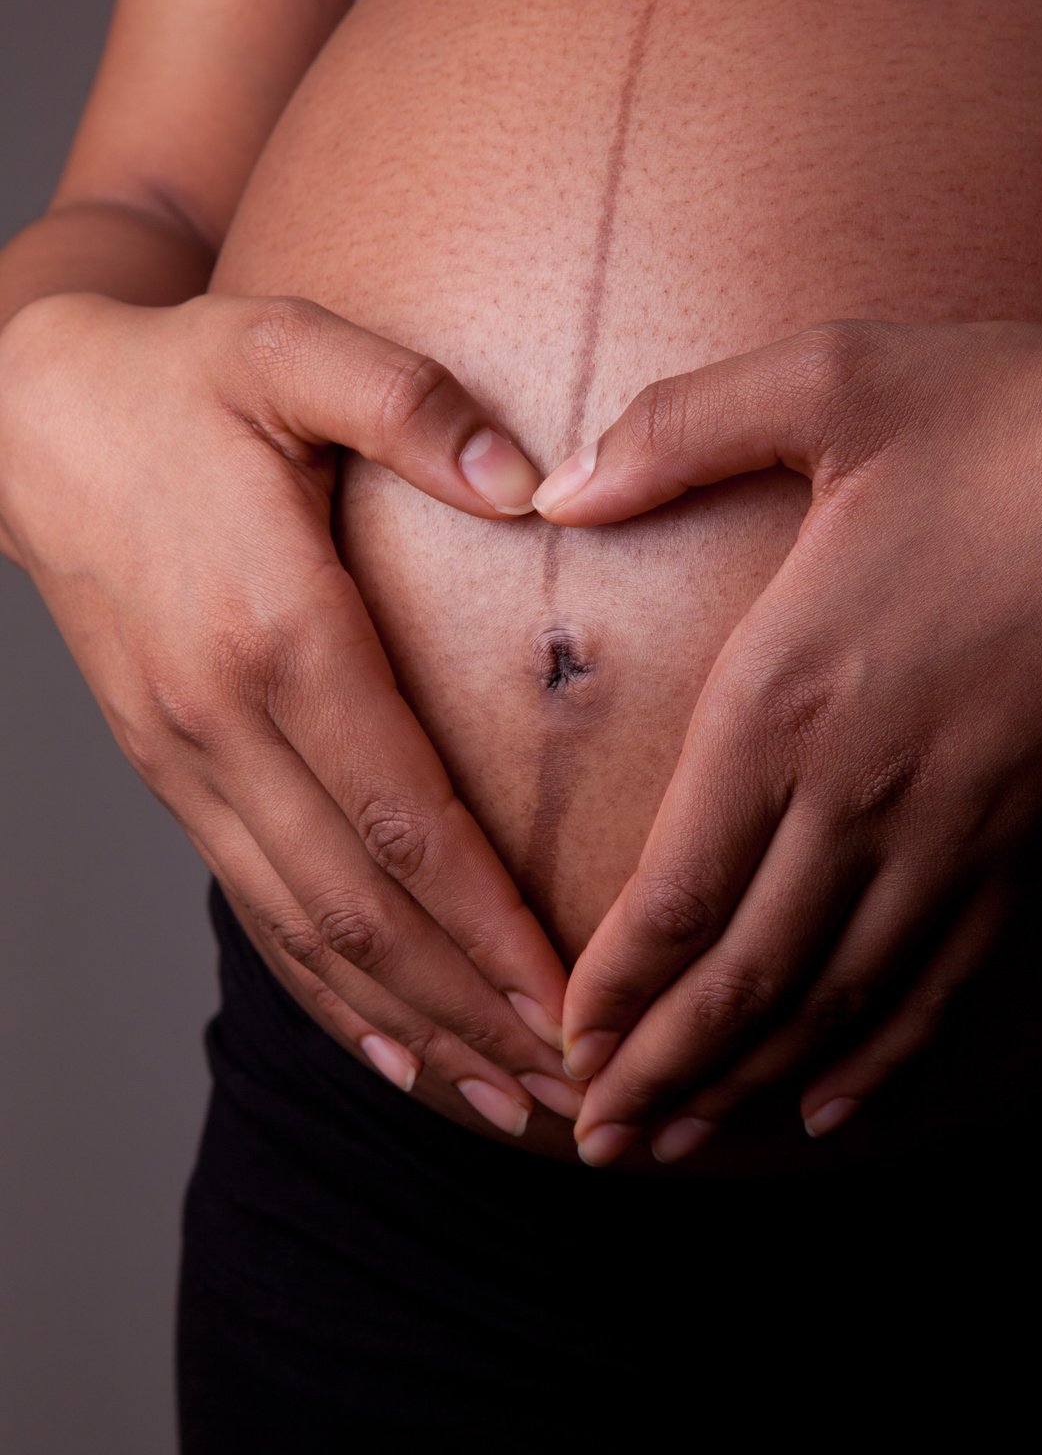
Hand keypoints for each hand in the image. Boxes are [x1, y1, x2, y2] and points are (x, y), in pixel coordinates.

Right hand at [0, 290, 580, 1134]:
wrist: (32, 418)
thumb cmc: (182, 381)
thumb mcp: (293, 348)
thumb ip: (412, 405)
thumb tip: (529, 481)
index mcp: (276, 631)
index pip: (404, 817)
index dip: (489, 924)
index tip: (571, 1002)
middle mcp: (225, 723)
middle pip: (363, 908)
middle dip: (472, 1010)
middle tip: (576, 1088)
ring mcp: (188, 761)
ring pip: (308, 932)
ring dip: (410, 1026)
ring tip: (504, 1106)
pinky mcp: (174, 771)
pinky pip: (258, 906)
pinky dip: (328, 991)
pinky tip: (391, 1045)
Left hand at [532, 319, 1041, 1162]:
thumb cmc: (1011, 423)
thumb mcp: (830, 381)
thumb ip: (675, 431)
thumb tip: (555, 490)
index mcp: (788, 696)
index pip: (679, 891)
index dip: (617, 987)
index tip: (566, 1043)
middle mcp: (864, 794)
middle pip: (744, 982)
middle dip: (660, 1074)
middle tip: (598, 1146)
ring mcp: (958, 837)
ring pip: (837, 1008)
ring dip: (748, 1090)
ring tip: (680, 1150)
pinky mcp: (1035, 851)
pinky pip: (946, 991)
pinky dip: (880, 1064)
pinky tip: (830, 1109)